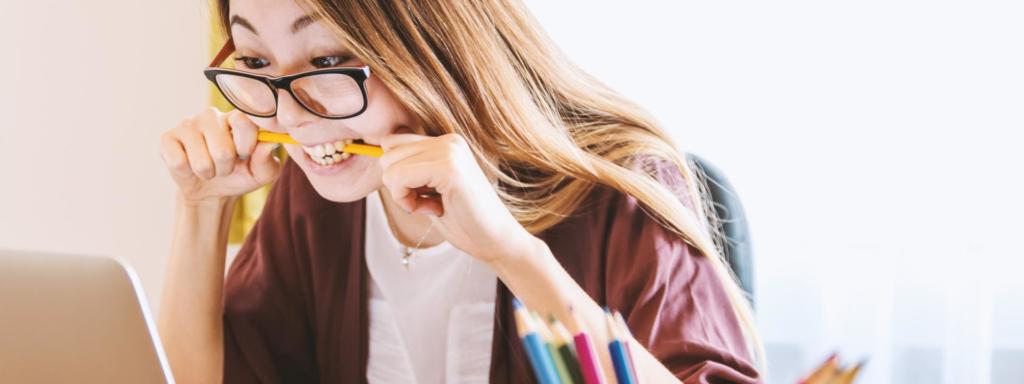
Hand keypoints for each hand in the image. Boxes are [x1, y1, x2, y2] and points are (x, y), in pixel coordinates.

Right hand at [159, 107, 281, 204]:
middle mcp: (212, 115)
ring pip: (201, 161)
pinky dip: (187, 173)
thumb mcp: (262, 173)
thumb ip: (267, 159)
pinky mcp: (167, 138)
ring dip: (208, 173)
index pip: (244, 122)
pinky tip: (189, 165)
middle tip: (225, 166)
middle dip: (226, 168)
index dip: (246, 147)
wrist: (212, 191)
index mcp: (237, 117)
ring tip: (209, 168)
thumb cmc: (240, 175)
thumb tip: (269, 143)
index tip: (245, 155)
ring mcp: (187, 124)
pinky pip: (178, 162)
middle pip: (222, 150)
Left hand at [379, 133, 534, 262]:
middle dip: (398, 185)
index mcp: (446, 142)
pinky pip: (399, 178)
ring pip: (390, 166)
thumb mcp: (430, 189)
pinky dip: (407, 201)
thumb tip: (378, 153)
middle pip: (387, 153)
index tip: (422, 195)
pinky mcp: (448, 168)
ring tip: (432, 205)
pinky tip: (433, 209)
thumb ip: (411, 169)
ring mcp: (450, 151)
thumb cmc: (464, 220)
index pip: (393, 142)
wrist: (496, 242)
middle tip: (427, 203)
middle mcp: (448, 140)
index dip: (397, 174)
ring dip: (403, 195)